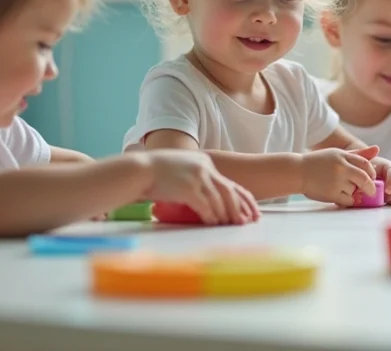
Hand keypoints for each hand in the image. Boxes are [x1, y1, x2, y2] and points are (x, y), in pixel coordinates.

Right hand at [132, 151, 259, 224]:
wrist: (139, 170)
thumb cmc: (157, 172)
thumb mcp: (182, 168)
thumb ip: (195, 177)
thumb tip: (205, 196)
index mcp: (205, 163)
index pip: (230, 183)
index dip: (243, 199)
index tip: (251, 211)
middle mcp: (204, 168)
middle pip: (230, 191)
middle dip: (240, 209)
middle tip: (246, 222)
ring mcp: (197, 177)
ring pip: (219, 200)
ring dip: (225, 215)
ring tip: (230, 226)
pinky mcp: (187, 188)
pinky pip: (204, 206)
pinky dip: (211, 216)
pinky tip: (213, 224)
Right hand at [299, 145, 378, 205]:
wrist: (298, 171)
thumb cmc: (319, 162)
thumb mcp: (337, 153)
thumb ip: (358, 154)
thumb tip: (377, 149)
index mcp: (343, 156)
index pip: (365, 164)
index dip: (372, 172)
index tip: (371, 178)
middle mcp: (341, 167)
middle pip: (364, 178)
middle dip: (370, 186)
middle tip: (370, 190)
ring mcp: (336, 181)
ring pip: (355, 190)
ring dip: (354, 192)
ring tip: (344, 189)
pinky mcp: (331, 193)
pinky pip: (348, 200)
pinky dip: (349, 200)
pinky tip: (343, 196)